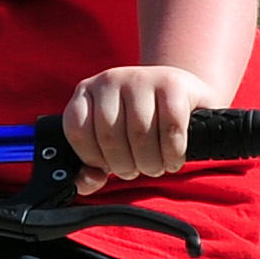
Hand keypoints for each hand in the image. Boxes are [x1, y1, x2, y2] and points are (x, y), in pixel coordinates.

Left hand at [61, 66, 212, 188]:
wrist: (182, 94)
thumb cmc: (142, 124)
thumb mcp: (113, 143)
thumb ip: (91, 170)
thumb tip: (92, 180)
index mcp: (86, 92)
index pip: (76, 129)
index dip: (92, 157)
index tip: (108, 165)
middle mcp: (109, 80)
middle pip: (109, 136)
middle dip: (125, 166)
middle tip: (138, 170)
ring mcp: (141, 78)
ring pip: (140, 133)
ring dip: (150, 163)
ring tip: (156, 167)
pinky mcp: (172, 84)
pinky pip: (170, 127)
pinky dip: (172, 152)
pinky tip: (173, 159)